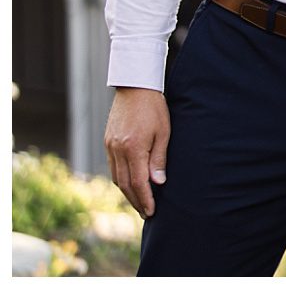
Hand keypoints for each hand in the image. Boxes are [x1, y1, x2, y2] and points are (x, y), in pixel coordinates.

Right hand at [105, 87, 170, 217]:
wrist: (135, 87)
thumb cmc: (155, 107)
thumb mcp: (164, 131)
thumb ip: (159, 158)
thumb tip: (158, 183)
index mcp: (133, 148)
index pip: (138, 182)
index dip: (145, 199)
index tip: (151, 211)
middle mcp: (118, 150)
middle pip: (125, 184)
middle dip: (136, 201)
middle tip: (146, 213)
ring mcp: (110, 147)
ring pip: (116, 178)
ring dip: (127, 192)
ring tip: (139, 202)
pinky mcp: (107, 143)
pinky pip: (113, 168)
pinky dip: (121, 179)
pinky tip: (129, 184)